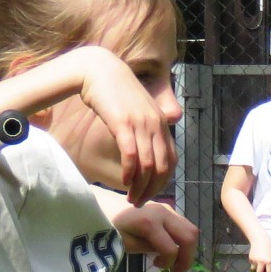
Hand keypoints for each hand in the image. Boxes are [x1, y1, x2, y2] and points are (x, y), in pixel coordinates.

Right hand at [76, 48, 174, 206]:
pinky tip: (125, 182)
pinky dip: (130, 172)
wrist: (98, 68)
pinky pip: (132, 154)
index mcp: (162, 124)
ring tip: (131, 198)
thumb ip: (146, 129)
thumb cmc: (115, 91)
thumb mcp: (138, 110)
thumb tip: (148, 149)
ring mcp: (141, 123)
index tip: (151, 194)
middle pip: (162, 168)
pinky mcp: (123, 122)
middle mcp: (156, 124)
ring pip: (148, 165)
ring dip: (140, 186)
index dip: (163, 182)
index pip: (172, 161)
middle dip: (152, 190)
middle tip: (140, 202)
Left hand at [115, 201, 198, 271]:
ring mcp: (166, 208)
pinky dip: (181, 239)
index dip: (169, 264)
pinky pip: (182, 225)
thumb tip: (168, 254)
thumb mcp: (126, 243)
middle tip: (176, 271)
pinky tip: (169, 247)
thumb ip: (149, 248)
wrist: (102, 204)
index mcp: (150, 222)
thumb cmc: (109, 226)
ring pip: (190, 230)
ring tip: (174, 260)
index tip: (157, 268)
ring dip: (187, 248)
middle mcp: (163, 212)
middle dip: (187, 258)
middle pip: (190, 236)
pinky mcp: (166, 209)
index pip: (171, 249)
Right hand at [248, 237, 270, 271]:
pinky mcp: (250, 258)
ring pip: (254, 270)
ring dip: (256, 271)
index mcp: (270, 262)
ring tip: (258, 268)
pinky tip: (256, 259)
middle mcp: (262, 262)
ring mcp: (255, 260)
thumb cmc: (270, 248)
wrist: (259, 239)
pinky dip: (254, 264)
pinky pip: (252, 264)